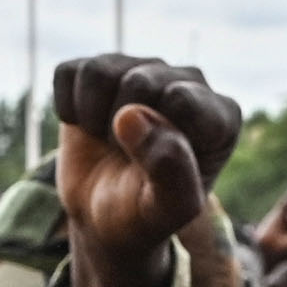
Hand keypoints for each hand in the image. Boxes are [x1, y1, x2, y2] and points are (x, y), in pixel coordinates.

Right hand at [50, 52, 241, 286]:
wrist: (105, 219)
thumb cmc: (144, 214)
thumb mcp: (166, 210)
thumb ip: (169, 171)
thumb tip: (131, 115)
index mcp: (220, 116)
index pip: (181, 100)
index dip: (152, 138)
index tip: (154, 169)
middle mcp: (188, 82)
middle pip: (138, 82)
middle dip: (119, 130)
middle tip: (127, 157)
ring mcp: (145, 69)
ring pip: (99, 73)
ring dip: (92, 119)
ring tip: (109, 142)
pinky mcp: (103, 67)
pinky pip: (69, 73)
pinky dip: (67, 108)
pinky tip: (88, 127)